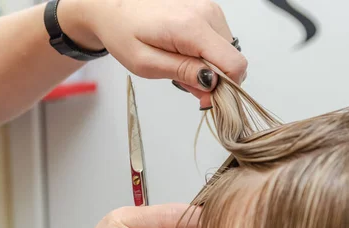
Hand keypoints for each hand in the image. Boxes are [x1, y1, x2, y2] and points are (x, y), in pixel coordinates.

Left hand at [58, 0, 246, 108]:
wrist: (114, 9)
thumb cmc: (124, 34)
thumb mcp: (147, 64)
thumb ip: (183, 73)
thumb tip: (213, 83)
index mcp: (192, 27)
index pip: (234, 64)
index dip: (225, 87)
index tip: (204, 97)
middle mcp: (207, 14)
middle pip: (232, 60)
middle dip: (214, 79)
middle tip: (184, 82)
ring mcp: (210, 10)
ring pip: (227, 53)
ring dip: (209, 68)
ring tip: (180, 66)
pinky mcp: (209, 12)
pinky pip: (220, 43)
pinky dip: (207, 55)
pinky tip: (186, 55)